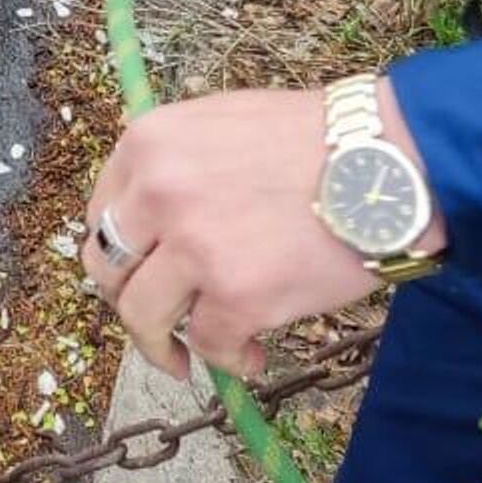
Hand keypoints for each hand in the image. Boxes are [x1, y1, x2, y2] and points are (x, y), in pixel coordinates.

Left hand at [82, 83, 441, 378]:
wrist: (381, 160)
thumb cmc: (310, 138)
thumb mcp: (217, 124)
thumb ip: (174, 164)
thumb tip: (154, 220)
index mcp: (147, 144)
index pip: (100, 215)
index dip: (119, 253)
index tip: (139, 272)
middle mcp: (157, 193)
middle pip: (106, 271)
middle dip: (128, 302)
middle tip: (158, 320)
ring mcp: (193, 247)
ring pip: (142, 318)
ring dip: (163, 346)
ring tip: (189, 355)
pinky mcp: (237, 297)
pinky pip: (210, 346)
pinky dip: (229, 358)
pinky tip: (254, 351)